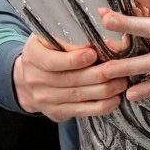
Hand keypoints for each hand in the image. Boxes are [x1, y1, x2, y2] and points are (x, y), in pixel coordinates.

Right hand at [13, 37, 127, 120]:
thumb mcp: (51, 36)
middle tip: (118, 69)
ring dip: (104, 90)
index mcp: (33, 55)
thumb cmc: (46, 50)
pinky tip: (114, 100)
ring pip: (79, 96)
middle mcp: (35, 79)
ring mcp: (44, 99)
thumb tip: (106, 41)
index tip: (93, 54)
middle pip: (70, 80)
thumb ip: (72, 37)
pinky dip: (100, 107)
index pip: (52, 61)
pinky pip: (81, 111)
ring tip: (122, 82)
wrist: (27, 78)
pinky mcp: (55, 112)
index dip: (74, 60)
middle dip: (98, 75)